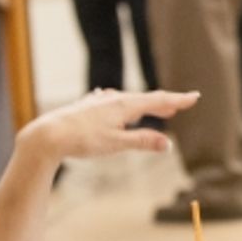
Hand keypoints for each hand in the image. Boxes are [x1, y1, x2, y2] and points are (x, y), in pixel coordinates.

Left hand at [22, 89, 195, 162]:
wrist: (47, 135)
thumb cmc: (81, 140)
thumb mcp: (115, 144)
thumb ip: (142, 142)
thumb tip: (167, 144)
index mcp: (124, 106)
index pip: (158, 101)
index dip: (178, 100)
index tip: (194, 96)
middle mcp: (113, 99)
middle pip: (145, 99)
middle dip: (163, 104)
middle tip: (179, 106)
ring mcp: (99, 102)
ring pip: (128, 100)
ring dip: (144, 105)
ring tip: (154, 108)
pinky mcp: (87, 107)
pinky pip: (111, 102)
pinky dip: (122, 104)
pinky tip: (110, 99)